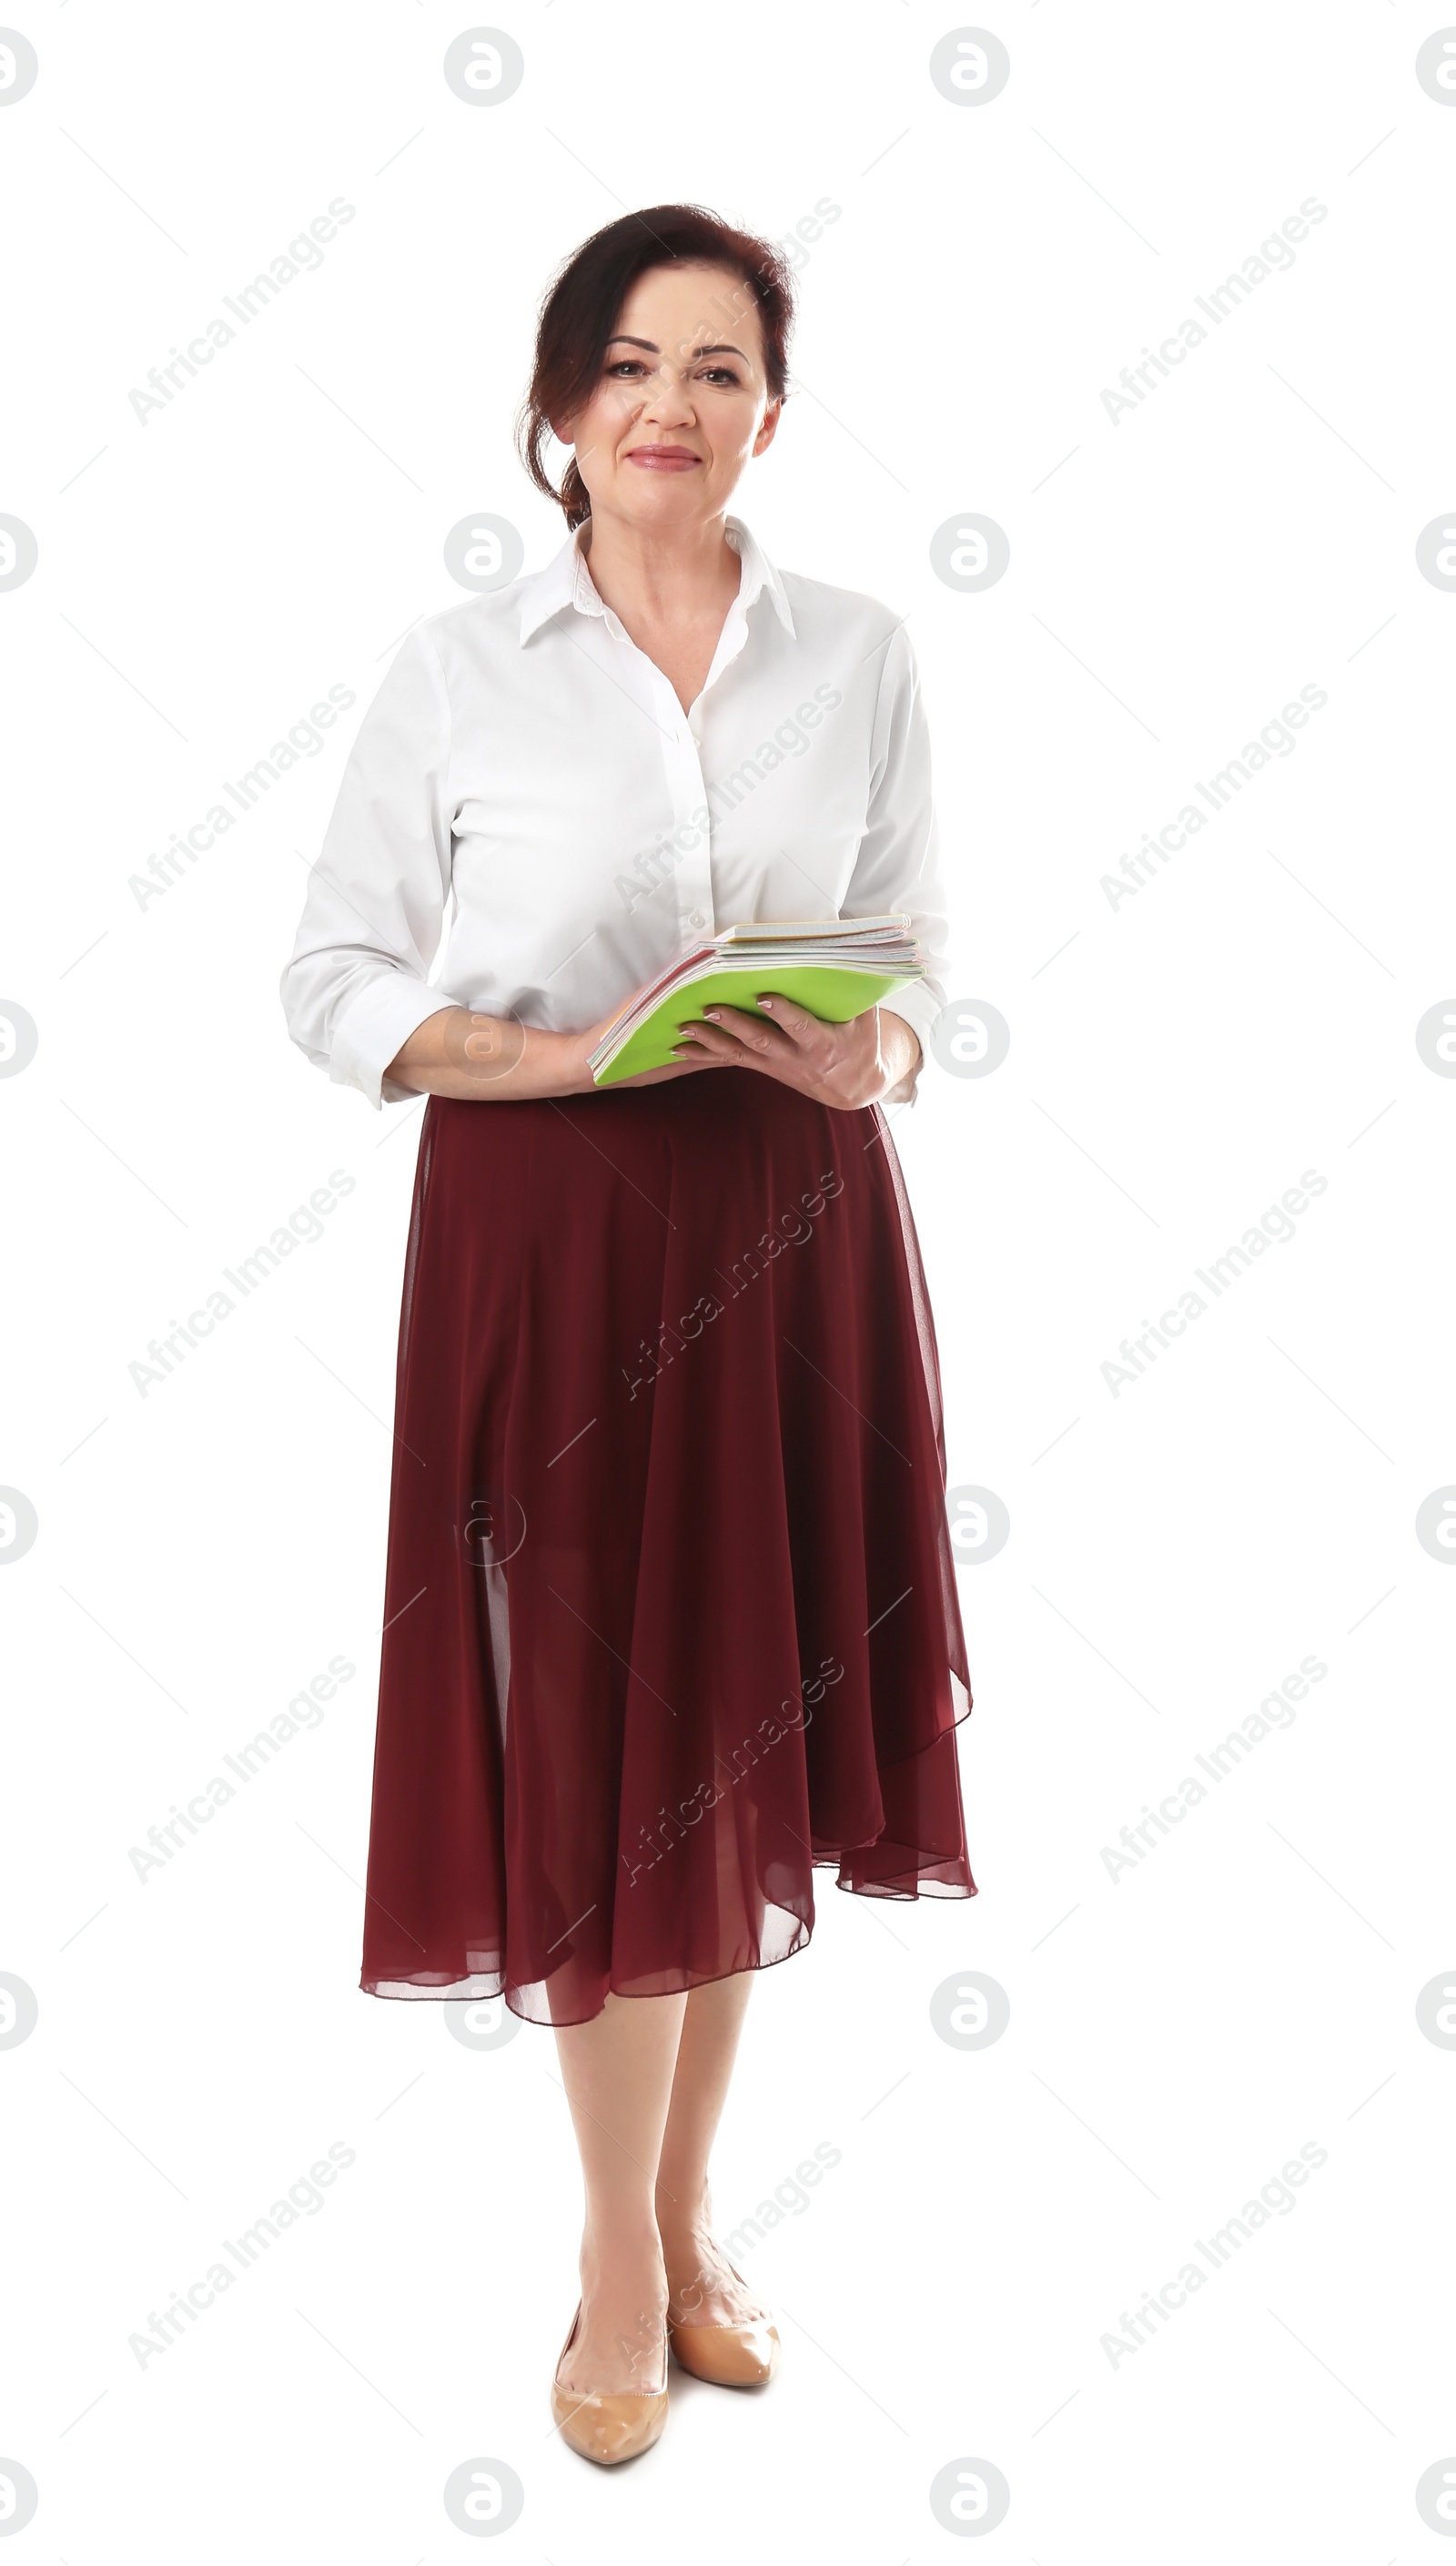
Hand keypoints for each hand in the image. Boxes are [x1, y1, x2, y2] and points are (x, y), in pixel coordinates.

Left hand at [671, 996, 920, 1108]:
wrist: (853, 1086)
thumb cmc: (861, 1042)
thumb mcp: (866, 1018)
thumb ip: (852, 990)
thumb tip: (843, 951)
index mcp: (823, 1043)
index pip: (801, 1027)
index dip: (783, 1013)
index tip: (765, 997)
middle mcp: (795, 1057)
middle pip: (762, 1040)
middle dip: (735, 1024)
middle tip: (711, 1007)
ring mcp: (776, 1064)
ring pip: (739, 1052)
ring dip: (710, 1039)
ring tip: (685, 1026)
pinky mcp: (763, 1067)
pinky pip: (730, 1060)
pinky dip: (703, 1054)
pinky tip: (678, 1048)